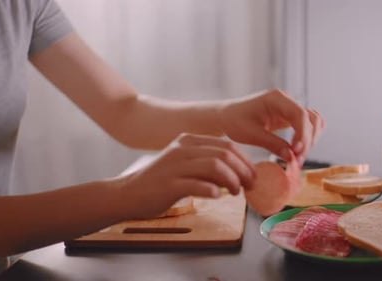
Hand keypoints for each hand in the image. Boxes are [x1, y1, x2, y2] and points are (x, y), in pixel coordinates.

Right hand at [118, 133, 255, 218]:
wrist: (128, 193)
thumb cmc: (161, 181)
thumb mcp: (185, 164)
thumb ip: (207, 164)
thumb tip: (238, 172)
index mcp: (188, 141)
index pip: (226, 145)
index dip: (244, 160)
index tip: (252, 175)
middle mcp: (182, 149)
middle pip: (224, 154)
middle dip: (242, 170)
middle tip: (250, 185)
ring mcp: (175, 165)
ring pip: (214, 166)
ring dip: (232, 180)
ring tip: (236, 192)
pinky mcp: (169, 184)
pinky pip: (197, 184)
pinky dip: (212, 190)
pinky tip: (218, 195)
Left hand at [218, 89, 324, 164]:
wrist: (227, 116)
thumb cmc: (234, 121)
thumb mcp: (251, 134)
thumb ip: (272, 144)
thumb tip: (291, 156)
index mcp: (277, 99)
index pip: (300, 114)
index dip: (303, 134)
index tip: (297, 152)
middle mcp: (287, 101)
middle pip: (312, 118)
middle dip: (308, 140)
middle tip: (297, 159)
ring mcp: (290, 109)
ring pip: (314, 122)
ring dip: (310, 140)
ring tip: (297, 157)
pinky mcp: (289, 118)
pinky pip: (307, 126)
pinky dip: (306, 138)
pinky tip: (296, 151)